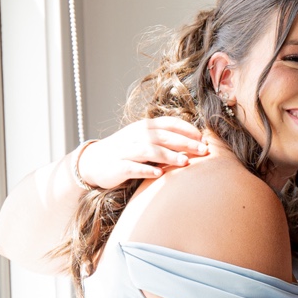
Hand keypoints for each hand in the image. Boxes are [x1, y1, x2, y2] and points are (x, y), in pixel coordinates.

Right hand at [74, 117, 205, 188]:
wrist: (94, 162)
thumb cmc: (126, 152)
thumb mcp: (143, 140)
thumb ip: (163, 139)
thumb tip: (193, 142)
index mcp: (144, 128)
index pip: (168, 123)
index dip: (186, 129)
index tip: (203, 138)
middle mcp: (135, 136)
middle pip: (163, 136)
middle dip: (185, 143)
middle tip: (203, 151)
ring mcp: (125, 151)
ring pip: (149, 150)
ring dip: (168, 156)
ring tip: (185, 163)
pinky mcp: (117, 167)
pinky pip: (133, 167)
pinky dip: (146, 170)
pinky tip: (160, 174)